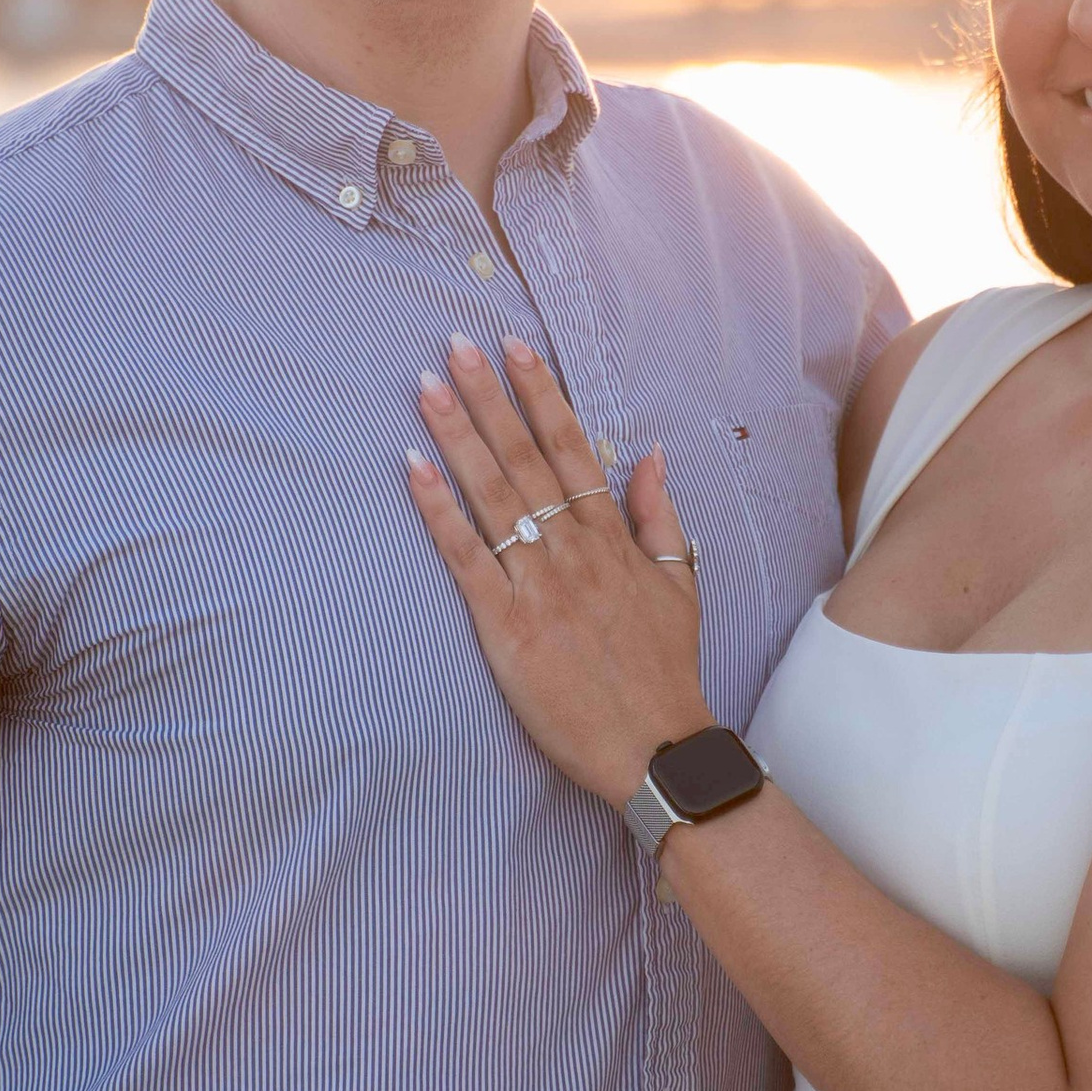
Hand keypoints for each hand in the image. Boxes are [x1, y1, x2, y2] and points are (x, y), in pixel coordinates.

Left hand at [407, 335, 710, 807]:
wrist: (655, 746)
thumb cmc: (665, 670)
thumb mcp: (680, 584)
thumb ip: (659, 516)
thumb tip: (650, 454)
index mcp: (612, 537)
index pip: (572, 446)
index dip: (541, 393)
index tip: (514, 347)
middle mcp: (575, 549)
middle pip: (525, 457)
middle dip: (489, 396)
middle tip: (454, 344)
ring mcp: (539, 584)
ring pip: (493, 494)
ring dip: (458, 435)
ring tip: (428, 385)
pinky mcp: (506, 625)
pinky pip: (466, 556)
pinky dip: (438, 509)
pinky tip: (412, 467)